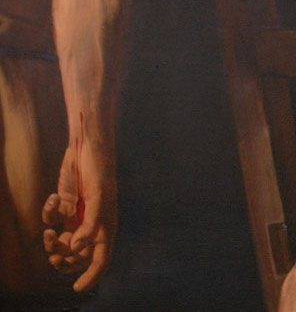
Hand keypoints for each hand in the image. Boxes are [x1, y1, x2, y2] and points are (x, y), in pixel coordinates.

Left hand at [42, 140, 116, 291]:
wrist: (88, 148)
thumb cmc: (99, 171)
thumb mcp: (98, 197)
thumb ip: (89, 224)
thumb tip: (75, 249)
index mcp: (106, 226)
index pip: (101, 258)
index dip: (92, 275)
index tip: (78, 288)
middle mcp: (92, 224)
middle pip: (79, 255)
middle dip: (65, 261)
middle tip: (54, 258)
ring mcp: (77, 215)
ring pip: (62, 241)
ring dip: (52, 242)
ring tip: (47, 234)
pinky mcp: (65, 204)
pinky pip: (53, 218)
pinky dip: (49, 212)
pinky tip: (53, 199)